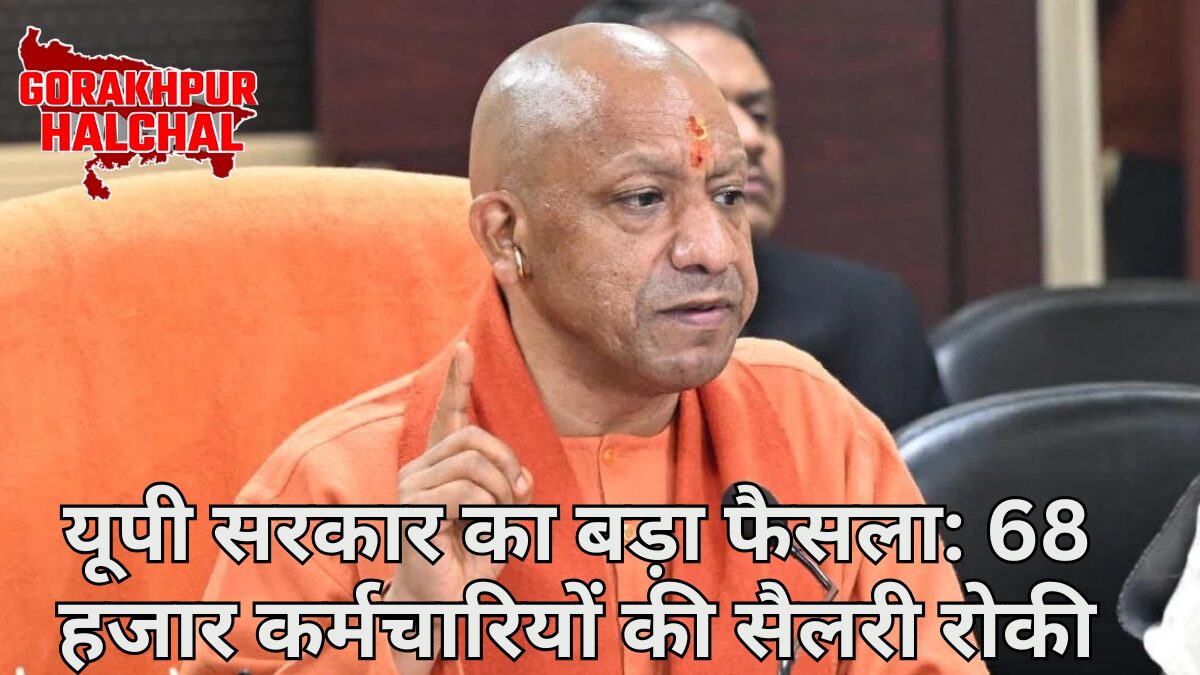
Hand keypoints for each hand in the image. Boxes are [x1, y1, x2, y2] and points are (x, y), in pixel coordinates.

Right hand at [388, 341, 533, 604]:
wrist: (444, 606)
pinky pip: (466, 491)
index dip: (458, 382)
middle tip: (513, 502)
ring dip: (500, 496)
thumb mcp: (502, 519)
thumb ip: (511, 489)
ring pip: (476, 464)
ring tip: (490, 526)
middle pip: (475, 438)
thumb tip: (519, 477)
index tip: (465, 347)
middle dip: (507, 467)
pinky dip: (486, 512)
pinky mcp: (413, 509)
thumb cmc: (469, 563)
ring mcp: (411, 488)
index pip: (448, 416)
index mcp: (439, 469)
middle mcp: (419, 471)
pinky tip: (473, 534)